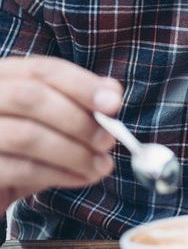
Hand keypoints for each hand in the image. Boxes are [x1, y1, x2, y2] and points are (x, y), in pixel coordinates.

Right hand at [0, 56, 121, 209]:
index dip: (82, 85)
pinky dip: (59, 174)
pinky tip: (81, 177)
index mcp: (1, 77)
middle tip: (108, 141)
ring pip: (28, 135)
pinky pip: (22, 169)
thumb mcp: (50, 119)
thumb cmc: (22, 147)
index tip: (114, 103)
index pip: (43, 70)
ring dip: (75, 153)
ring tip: (101, 166)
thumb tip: (112, 93)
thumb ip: (78, 101)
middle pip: (31, 98)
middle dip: (78, 121)